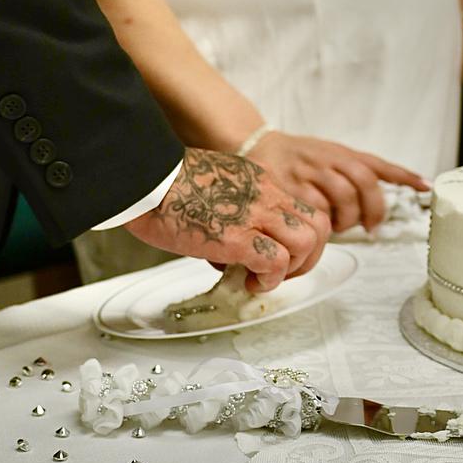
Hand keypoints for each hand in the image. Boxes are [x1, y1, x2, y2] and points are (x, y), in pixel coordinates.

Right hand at [126, 147, 329, 293]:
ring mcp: (253, 215)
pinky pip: (276, 263)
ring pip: (307, 243)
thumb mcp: (219, 185)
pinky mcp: (235, 238)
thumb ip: (239, 209)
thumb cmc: (167, 184)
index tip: (284, 257)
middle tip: (282, 272)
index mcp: (262, 181)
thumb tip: (240, 249)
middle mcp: (266, 195)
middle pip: (319, 226)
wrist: (143, 180)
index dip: (302, 240)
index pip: (306, 210)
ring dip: (292, 269)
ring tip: (264, 278)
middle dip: (308, 257)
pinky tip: (250, 283)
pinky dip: (269, 279)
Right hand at [249, 131, 428, 233]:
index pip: (377, 164)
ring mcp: (309, 172)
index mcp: (342, 153)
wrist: (256, 145)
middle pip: (363, 182)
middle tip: (370, 226)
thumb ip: (359, 168)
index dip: (404, 175)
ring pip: (342, 196)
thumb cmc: (299, 157)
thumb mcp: (330, 153)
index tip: (425, 186)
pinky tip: (320, 229)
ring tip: (339, 226)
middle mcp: (328, 159)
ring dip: (346, 218)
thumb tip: (405, 181)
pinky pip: (314, 209)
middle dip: (372, 209)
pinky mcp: (289, 186)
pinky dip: (322, 223)